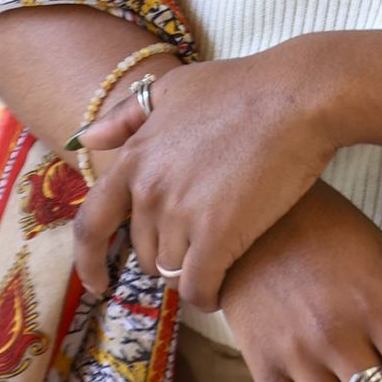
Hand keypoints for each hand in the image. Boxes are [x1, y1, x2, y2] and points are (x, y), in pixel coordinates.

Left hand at [73, 41, 355, 312]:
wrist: (297, 97)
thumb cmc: (243, 87)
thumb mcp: (176, 88)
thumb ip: (127, 116)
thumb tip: (84, 139)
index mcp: (136, 158)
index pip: (92, 222)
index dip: (89, 258)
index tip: (98, 281)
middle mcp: (149, 189)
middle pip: (144, 251)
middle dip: (168, 254)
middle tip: (201, 242)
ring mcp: (181, 214)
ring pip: (174, 271)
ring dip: (193, 271)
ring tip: (222, 255)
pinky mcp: (216, 235)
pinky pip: (200, 288)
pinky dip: (210, 294)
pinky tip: (225, 287)